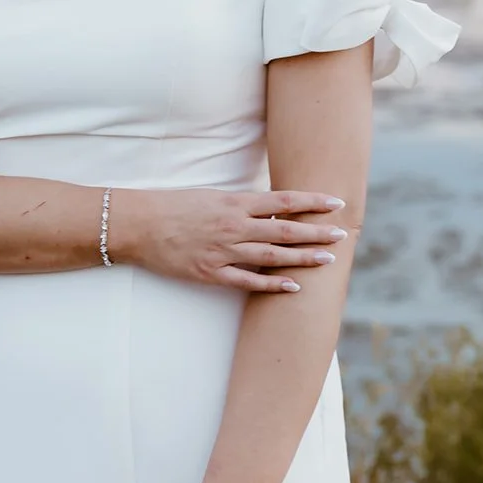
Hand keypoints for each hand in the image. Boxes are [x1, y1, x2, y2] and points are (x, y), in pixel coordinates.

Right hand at [111, 187, 347, 293]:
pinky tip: (294, 286)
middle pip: (285, 229)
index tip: (336, 203)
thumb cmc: (173, 205)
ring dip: (303, 258)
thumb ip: (241, 202)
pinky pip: (249, 281)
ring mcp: (224, 251)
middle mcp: (234, 226)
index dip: (312, 202)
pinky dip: (273, 284)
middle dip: (317, 232)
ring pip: (273, 256)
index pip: (283, 200)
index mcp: (234, 202)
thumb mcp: (211, 195)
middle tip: (342, 235)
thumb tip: (271, 205)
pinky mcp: (212, 273)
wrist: (140, 225)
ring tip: (328, 259)